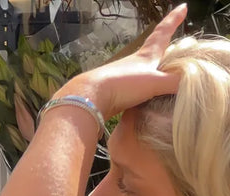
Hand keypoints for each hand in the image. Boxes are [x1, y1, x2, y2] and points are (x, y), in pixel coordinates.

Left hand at [63, 4, 186, 119]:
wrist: (93, 97)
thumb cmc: (123, 84)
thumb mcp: (154, 82)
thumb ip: (173, 82)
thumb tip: (191, 83)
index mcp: (147, 55)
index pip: (163, 32)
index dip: (174, 20)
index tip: (183, 7)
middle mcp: (137, 63)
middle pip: (153, 47)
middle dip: (164, 39)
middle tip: (173, 33)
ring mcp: (127, 77)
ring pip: (146, 67)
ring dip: (156, 64)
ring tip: (165, 67)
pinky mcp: (121, 92)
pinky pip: (139, 86)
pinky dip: (148, 86)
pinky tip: (149, 94)